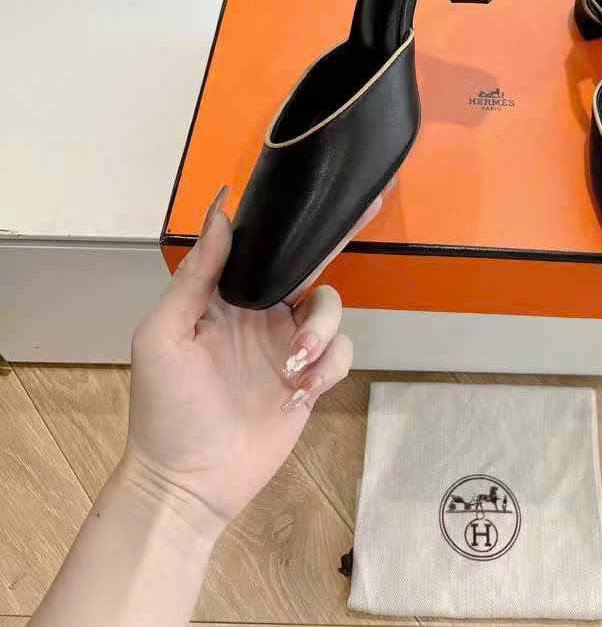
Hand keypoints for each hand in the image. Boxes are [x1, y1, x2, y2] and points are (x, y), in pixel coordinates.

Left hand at [123, 188, 376, 537]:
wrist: (188, 482)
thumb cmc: (165, 407)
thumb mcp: (164, 336)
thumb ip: (195, 276)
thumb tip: (221, 212)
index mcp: (224, 295)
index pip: (261, 245)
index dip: (287, 217)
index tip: (314, 187)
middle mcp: (261, 311)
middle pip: (308, 262)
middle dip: (336, 234)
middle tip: (369, 205)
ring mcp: (287, 345)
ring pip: (327, 307)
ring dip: (321, 327)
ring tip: (296, 363)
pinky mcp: (309, 379)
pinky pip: (340, 352)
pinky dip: (329, 364)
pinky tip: (301, 389)